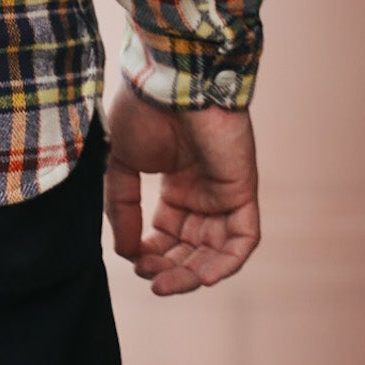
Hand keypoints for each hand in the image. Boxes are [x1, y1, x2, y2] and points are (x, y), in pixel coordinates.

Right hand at [104, 83, 259, 295]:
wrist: (170, 80)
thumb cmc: (144, 110)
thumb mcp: (121, 162)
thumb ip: (122, 206)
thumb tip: (125, 252)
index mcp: (177, 184)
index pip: (169, 234)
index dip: (151, 253)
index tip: (132, 261)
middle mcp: (203, 192)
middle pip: (191, 248)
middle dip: (169, 268)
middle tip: (148, 278)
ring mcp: (224, 193)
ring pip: (215, 252)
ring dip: (191, 273)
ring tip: (164, 284)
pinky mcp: (242, 191)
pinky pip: (242, 240)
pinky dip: (225, 264)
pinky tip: (200, 277)